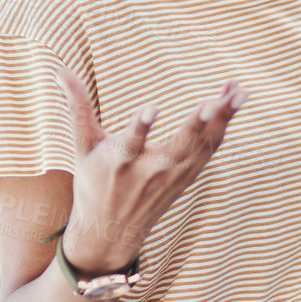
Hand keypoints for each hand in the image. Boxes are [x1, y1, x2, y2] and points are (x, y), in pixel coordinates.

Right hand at [53, 64, 247, 274]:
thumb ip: (77, 108)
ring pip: (203, 145)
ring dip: (223, 118)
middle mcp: (151, 171)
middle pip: (180, 145)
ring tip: (240, 91)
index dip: (140, 126)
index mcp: (120, 162)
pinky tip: (234, 97)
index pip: (131, 143)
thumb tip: (60, 70)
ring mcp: (174, 175)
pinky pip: (211, 147)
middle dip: (200, 122)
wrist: (111, 232)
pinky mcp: (189, 175)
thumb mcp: (82, 148)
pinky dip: (224, 124)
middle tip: (217, 99)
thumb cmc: (93, 183)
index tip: (151, 108)